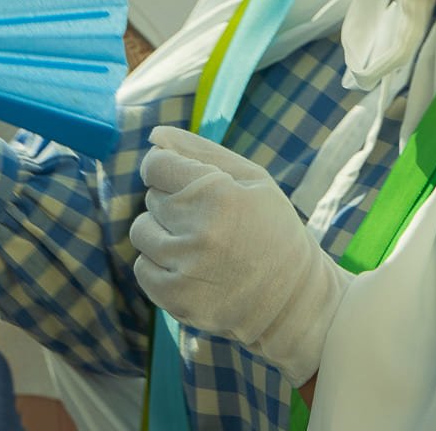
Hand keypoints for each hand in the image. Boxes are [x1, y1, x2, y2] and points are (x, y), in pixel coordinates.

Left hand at [130, 126, 348, 386]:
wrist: (294, 300)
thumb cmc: (273, 228)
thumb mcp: (251, 178)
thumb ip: (200, 151)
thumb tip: (154, 135)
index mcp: (218, 195)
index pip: (155, 165)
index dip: (169, 168)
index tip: (186, 180)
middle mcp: (198, 233)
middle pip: (151, 198)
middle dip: (173, 202)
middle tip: (208, 219)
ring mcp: (185, 270)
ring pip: (141, 232)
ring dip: (162, 233)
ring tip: (198, 243)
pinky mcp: (175, 300)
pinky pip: (141, 268)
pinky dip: (160, 265)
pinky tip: (191, 267)